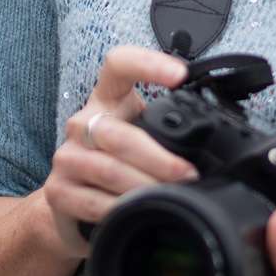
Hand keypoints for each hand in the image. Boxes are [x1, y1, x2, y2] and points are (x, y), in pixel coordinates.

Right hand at [41, 46, 196, 262]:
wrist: (68, 206)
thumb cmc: (116, 164)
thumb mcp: (140, 137)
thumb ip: (166, 132)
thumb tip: (217, 145)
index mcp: (107, 100)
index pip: (118, 64)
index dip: (147, 63)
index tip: (180, 75)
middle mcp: (83, 124)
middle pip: (119, 134)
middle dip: (159, 157)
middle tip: (188, 173)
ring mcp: (67, 157)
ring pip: (108, 169)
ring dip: (144, 185)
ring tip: (169, 195)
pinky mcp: (58, 191)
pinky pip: (94, 201)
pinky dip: (121, 208)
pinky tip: (137, 212)